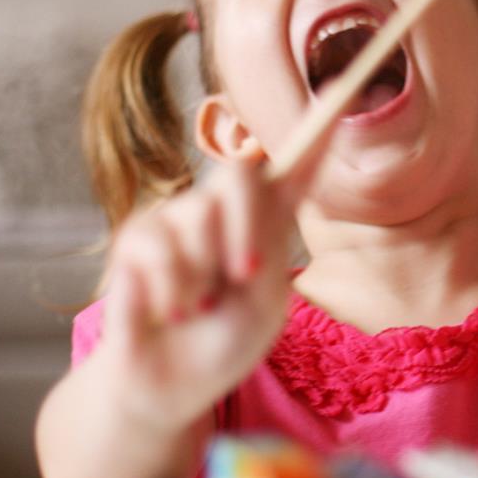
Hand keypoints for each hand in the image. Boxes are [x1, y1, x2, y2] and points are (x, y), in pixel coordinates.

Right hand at [96, 150, 315, 429]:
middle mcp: (222, 212)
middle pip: (240, 173)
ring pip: (197, 217)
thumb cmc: (223, 345)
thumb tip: (266, 175)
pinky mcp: (135, 240)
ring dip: (202, 277)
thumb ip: (268, 242)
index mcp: (267, 225)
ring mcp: (177, 220)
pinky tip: (170, 313)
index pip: (295, 168)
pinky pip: (155, 249)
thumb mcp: (264, 303)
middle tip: (244, 276)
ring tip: (197, 307)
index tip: (342, 90)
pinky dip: (170, 291)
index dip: (316, 131)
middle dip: (245, 227)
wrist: (170, 387)